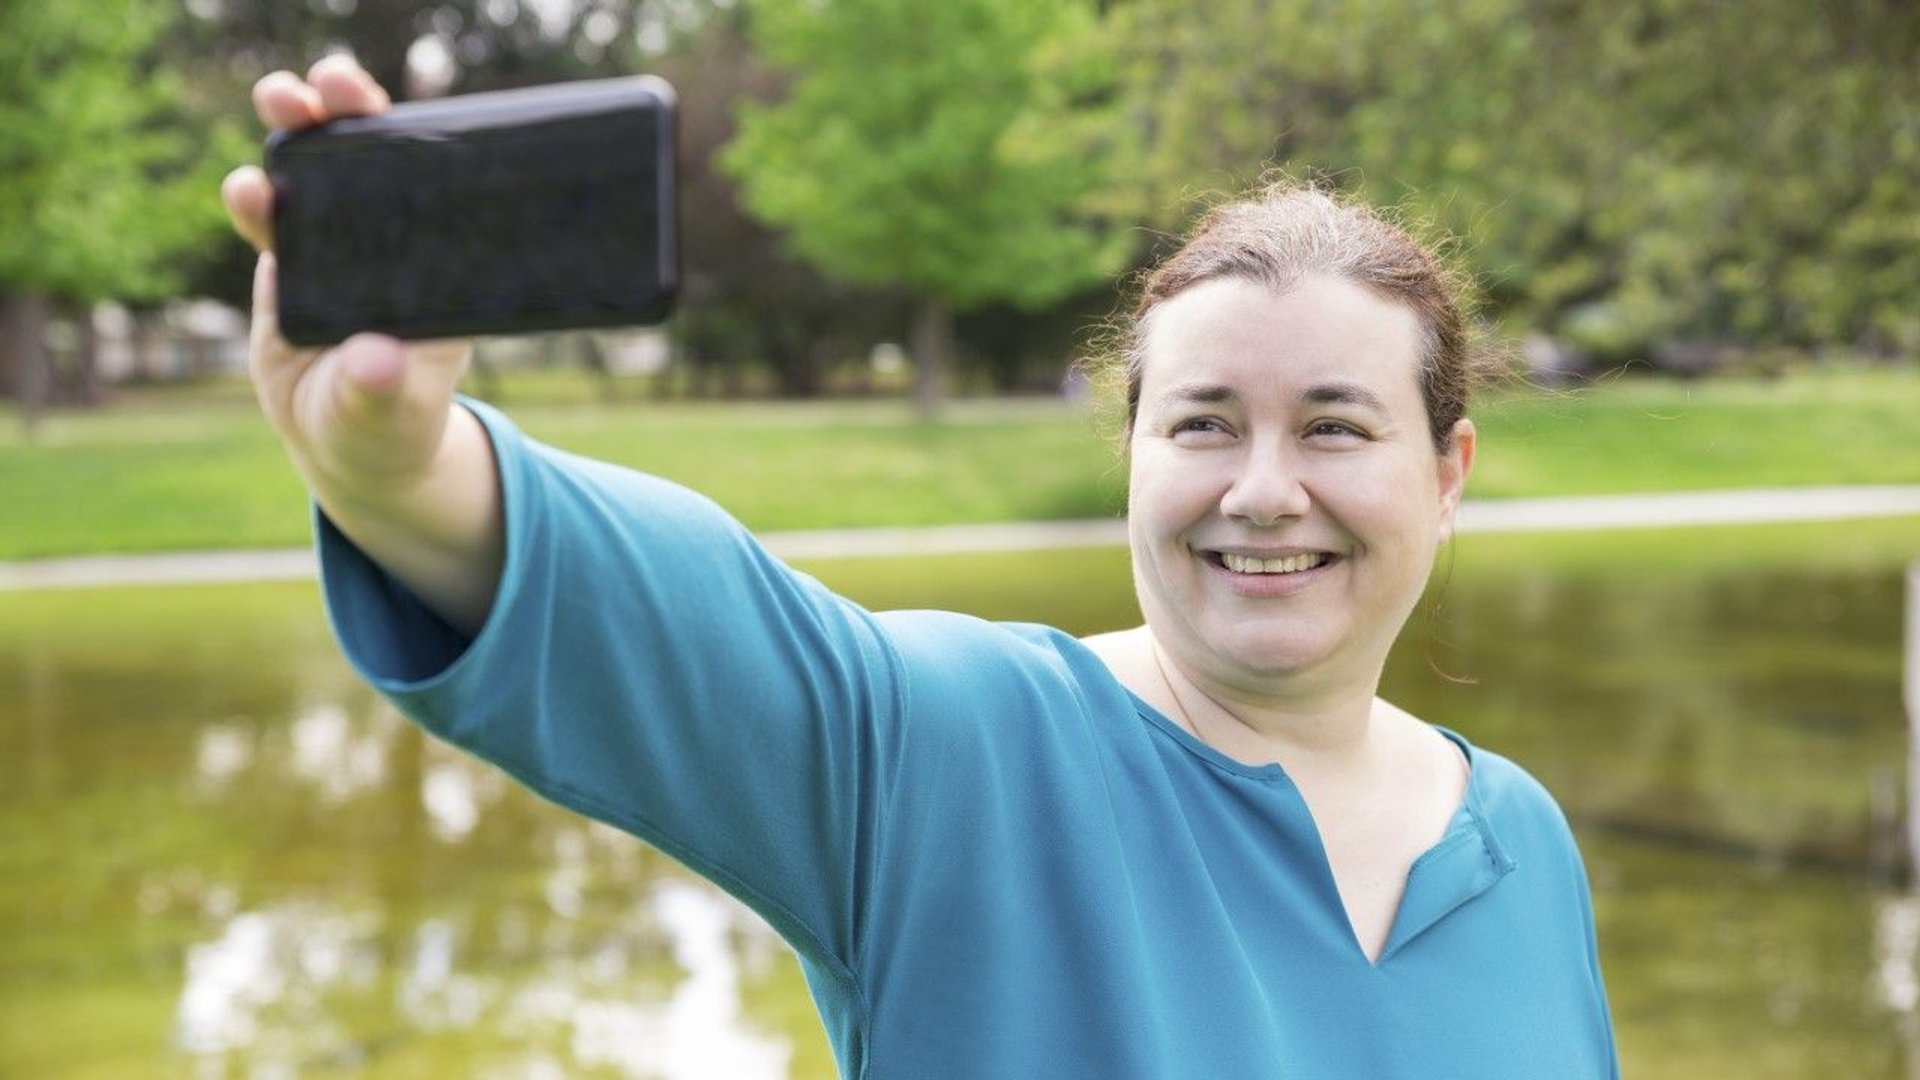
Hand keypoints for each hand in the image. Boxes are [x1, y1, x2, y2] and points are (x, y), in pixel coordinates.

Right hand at [221, 55, 473, 503]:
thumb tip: (373, 362)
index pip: (431, 188)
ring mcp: (339, 248)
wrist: (346, 442)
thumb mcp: (393, 412)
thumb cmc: (390, 425)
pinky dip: (257, 199)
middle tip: (332, 84)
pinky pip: (274, 220)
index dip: (415, 143)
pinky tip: (246, 188)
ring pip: (317, 176)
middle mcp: (392, 246)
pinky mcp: (292, 262)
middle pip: (372, 163)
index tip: (399, 114)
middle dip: (352, 114)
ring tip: (282, 100)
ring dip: (299, 131)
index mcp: (436, 266)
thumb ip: (382, 388)